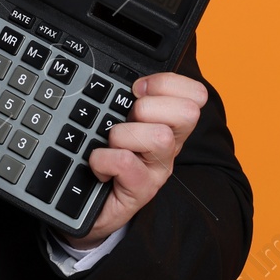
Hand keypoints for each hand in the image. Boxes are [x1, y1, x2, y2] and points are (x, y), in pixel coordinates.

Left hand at [61, 71, 207, 251]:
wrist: (84, 204)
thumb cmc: (104, 156)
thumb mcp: (117, 118)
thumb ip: (124, 96)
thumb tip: (121, 75)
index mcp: (169, 122)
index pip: (195, 93)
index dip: (165, 83)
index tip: (136, 89)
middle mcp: (170, 146)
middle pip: (187, 112)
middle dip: (147, 107)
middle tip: (125, 119)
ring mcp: (158, 170)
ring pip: (159, 136)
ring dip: (123, 135)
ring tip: (109, 145)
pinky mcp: (141, 192)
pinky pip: (126, 162)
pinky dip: (103, 159)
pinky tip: (97, 166)